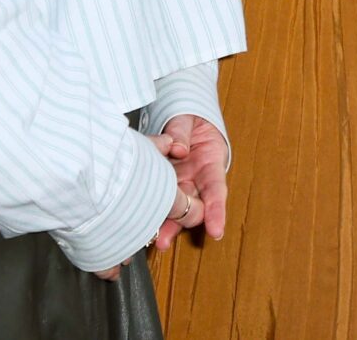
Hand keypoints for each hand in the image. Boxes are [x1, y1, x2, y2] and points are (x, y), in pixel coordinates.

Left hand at [151, 116, 228, 250]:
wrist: (180, 117)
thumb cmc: (190, 116)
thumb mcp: (188, 117)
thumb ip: (182, 130)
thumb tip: (180, 148)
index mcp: (211, 161)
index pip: (216, 188)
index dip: (216, 210)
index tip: (216, 230)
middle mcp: (196, 178)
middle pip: (192, 206)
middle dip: (181, 225)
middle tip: (167, 240)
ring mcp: (179, 183)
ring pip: (174, 207)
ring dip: (166, 224)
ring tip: (156, 241)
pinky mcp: (162, 184)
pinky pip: (158, 198)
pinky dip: (150, 210)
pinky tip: (140, 222)